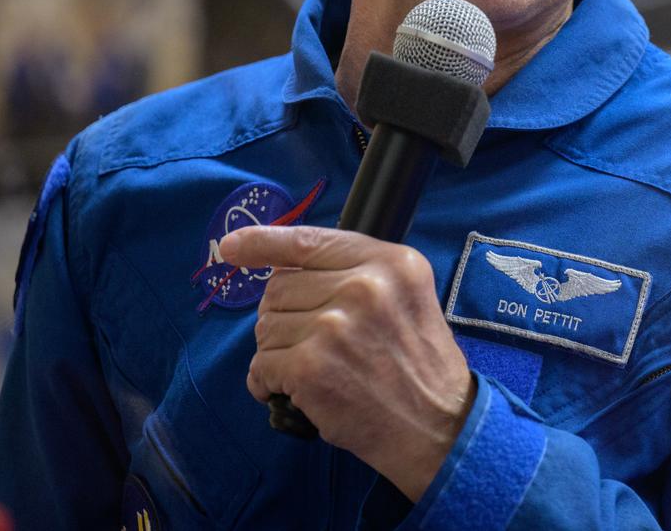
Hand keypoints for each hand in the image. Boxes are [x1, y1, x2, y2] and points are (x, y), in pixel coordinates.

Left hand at [218, 225, 473, 500]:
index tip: (231, 246)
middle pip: (280, 286)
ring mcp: (335, 326)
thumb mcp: (405, 297)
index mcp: (391, 262)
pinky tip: (290, 392)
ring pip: (266, 326)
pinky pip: (261, 365)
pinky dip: (266, 382)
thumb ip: (356, 273)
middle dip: (284, 317)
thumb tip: (281, 266)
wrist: (439, 427)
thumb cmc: (419, 364)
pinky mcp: (312, 367)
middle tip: (314, 344)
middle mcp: (364, 285)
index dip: (263, 242)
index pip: (311, 241)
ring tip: (311, 370)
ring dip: (277, 352)